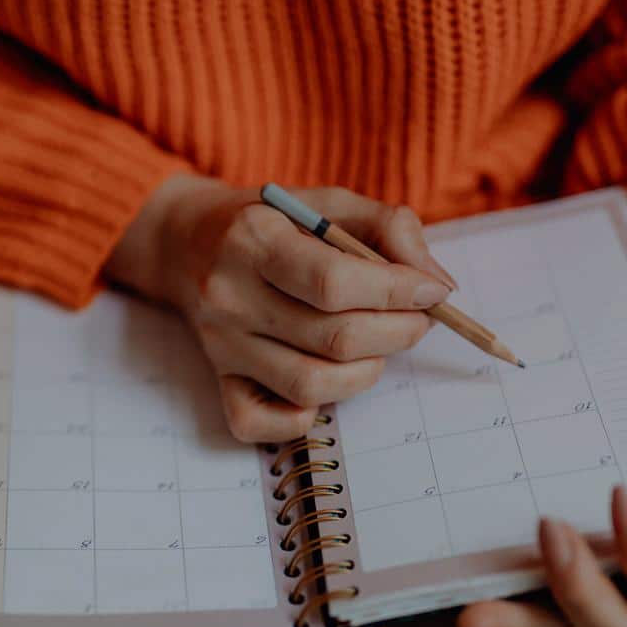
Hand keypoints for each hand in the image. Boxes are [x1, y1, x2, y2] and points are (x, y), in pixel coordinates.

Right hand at [107, 174, 455, 441]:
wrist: (188, 242)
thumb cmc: (273, 222)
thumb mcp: (328, 202)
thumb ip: (389, 228)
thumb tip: (437, 286)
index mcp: (254, 238)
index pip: (334, 282)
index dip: (398, 292)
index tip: (433, 292)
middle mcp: (230, 295)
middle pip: (334, 339)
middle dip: (398, 333)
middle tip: (417, 319)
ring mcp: (222, 344)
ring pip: (311, 385)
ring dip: (365, 372)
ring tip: (377, 346)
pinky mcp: (218, 380)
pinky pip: (258, 423)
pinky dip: (301, 418)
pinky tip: (324, 382)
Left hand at [457, 438, 626, 626]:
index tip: (622, 496)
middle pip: (619, 626)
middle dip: (584, 587)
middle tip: (550, 527)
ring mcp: (594, 598)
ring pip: (561, 626)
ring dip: (523, 614)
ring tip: (478, 603)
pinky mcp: (549, 588)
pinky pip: (520, 611)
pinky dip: (494, 615)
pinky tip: (463, 613)